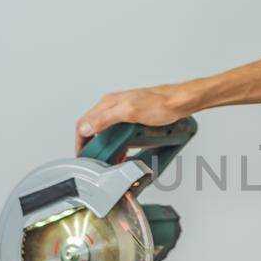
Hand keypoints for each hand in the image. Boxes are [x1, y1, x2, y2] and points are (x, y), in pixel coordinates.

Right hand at [75, 85, 189, 150]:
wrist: (180, 102)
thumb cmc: (161, 104)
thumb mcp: (130, 112)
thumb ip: (106, 119)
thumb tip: (87, 127)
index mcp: (108, 103)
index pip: (84, 123)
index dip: (80, 141)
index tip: (82, 155)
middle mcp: (112, 105)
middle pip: (92, 127)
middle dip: (91, 145)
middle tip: (95, 159)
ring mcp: (122, 110)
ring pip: (104, 130)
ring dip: (104, 145)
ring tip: (108, 157)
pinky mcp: (132, 116)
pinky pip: (116, 131)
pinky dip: (115, 143)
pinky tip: (122, 150)